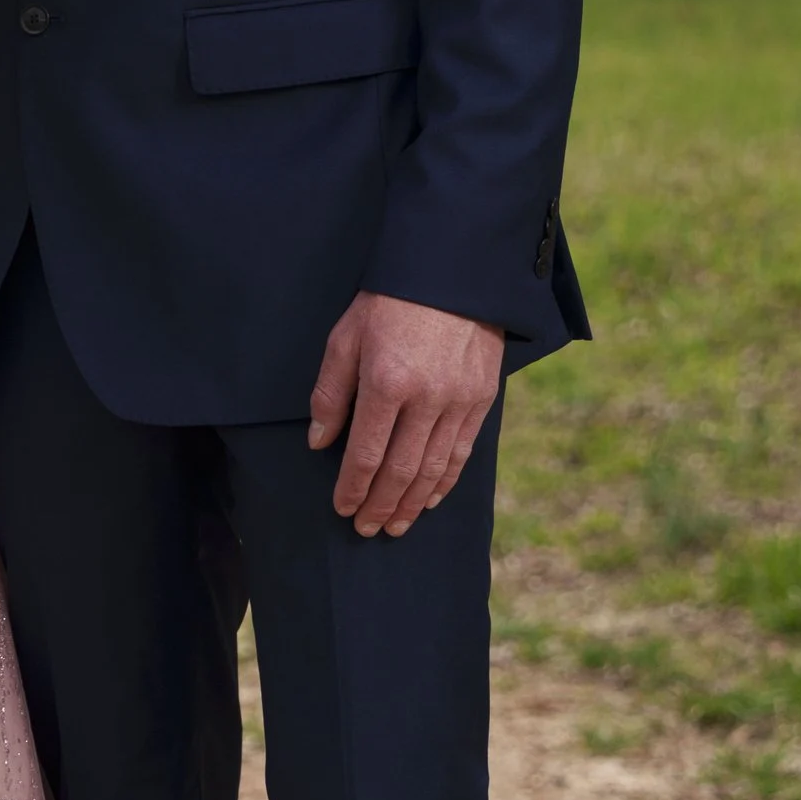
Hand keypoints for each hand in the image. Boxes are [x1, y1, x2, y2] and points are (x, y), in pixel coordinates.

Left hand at [308, 293, 503, 536]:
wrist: (452, 270)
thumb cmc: (389, 300)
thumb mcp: (345, 336)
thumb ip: (330, 392)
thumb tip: (318, 442)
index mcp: (386, 382)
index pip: (365, 454)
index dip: (352, 488)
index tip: (342, 508)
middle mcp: (426, 398)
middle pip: (400, 470)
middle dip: (380, 505)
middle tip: (366, 529)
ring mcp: (459, 400)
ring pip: (434, 469)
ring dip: (412, 503)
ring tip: (396, 526)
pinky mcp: (482, 398)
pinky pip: (463, 452)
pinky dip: (445, 482)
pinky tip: (429, 499)